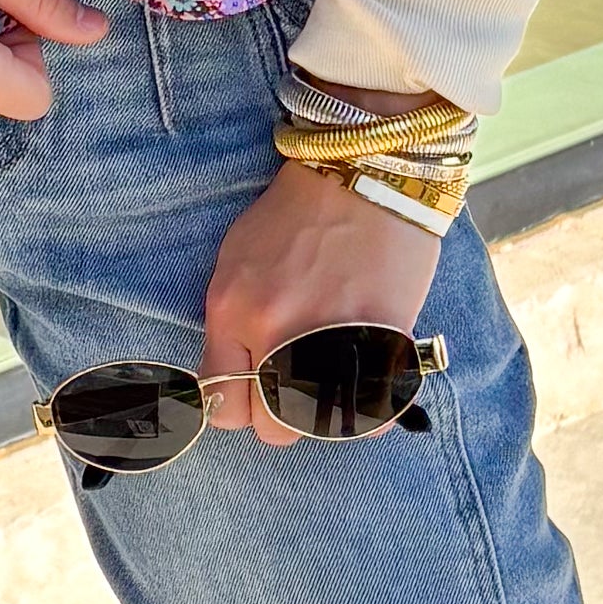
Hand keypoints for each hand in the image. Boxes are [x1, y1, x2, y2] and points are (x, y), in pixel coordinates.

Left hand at [197, 159, 444, 439]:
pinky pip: (373, 413)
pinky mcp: (382, 342)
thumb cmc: (298, 211)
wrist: (364, 175)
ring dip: (328, 418)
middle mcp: (275, 334)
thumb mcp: (238, 258)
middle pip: (270, 427)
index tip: (252, 395)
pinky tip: (371, 389)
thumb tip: (238, 369)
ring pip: (322, 429)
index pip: (220, 401)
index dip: (237, 406)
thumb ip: (232, 320)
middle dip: (281, 417)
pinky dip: (373, 412)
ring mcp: (331, 342)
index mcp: (233, 311)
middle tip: (296, 391)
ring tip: (335, 388)